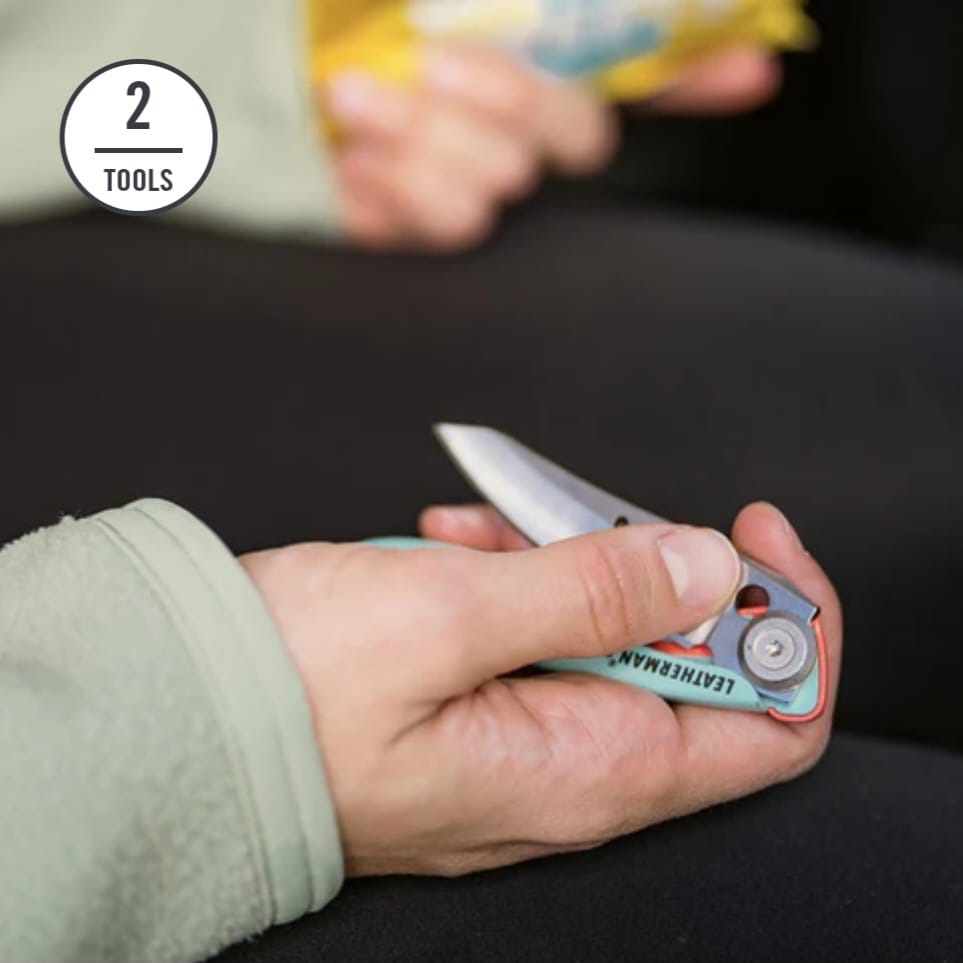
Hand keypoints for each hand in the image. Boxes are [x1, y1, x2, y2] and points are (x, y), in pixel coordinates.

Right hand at [240, 502, 840, 876]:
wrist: (170, 721)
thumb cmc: (285, 693)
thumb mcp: (445, 619)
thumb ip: (592, 594)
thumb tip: (708, 566)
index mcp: (590, 772)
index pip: (773, 723)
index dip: (787, 622)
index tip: (749, 533)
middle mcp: (572, 771)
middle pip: (690, 663)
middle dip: (650, 569)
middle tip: (573, 515)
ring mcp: (525, 741)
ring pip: (607, 635)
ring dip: (566, 563)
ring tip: (486, 528)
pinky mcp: (479, 708)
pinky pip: (537, 635)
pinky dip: (514, 576)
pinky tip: (454, 545)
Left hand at [322, 45, 777, 251]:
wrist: (194, 64)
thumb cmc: (313, 18)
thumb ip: (531, 6)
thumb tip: (685, 31)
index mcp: (503, 54)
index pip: (630, 63)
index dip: (699, 69)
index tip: (754, 66)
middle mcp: (493, 116)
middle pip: (572, 137)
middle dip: (512, 102)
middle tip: (437, 65)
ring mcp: (454, 172)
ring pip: (507, 184)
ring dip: (437, 139)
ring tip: (358, 101)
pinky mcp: (406, 223)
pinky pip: (448, 225)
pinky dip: (404, 186)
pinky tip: (357, 155)